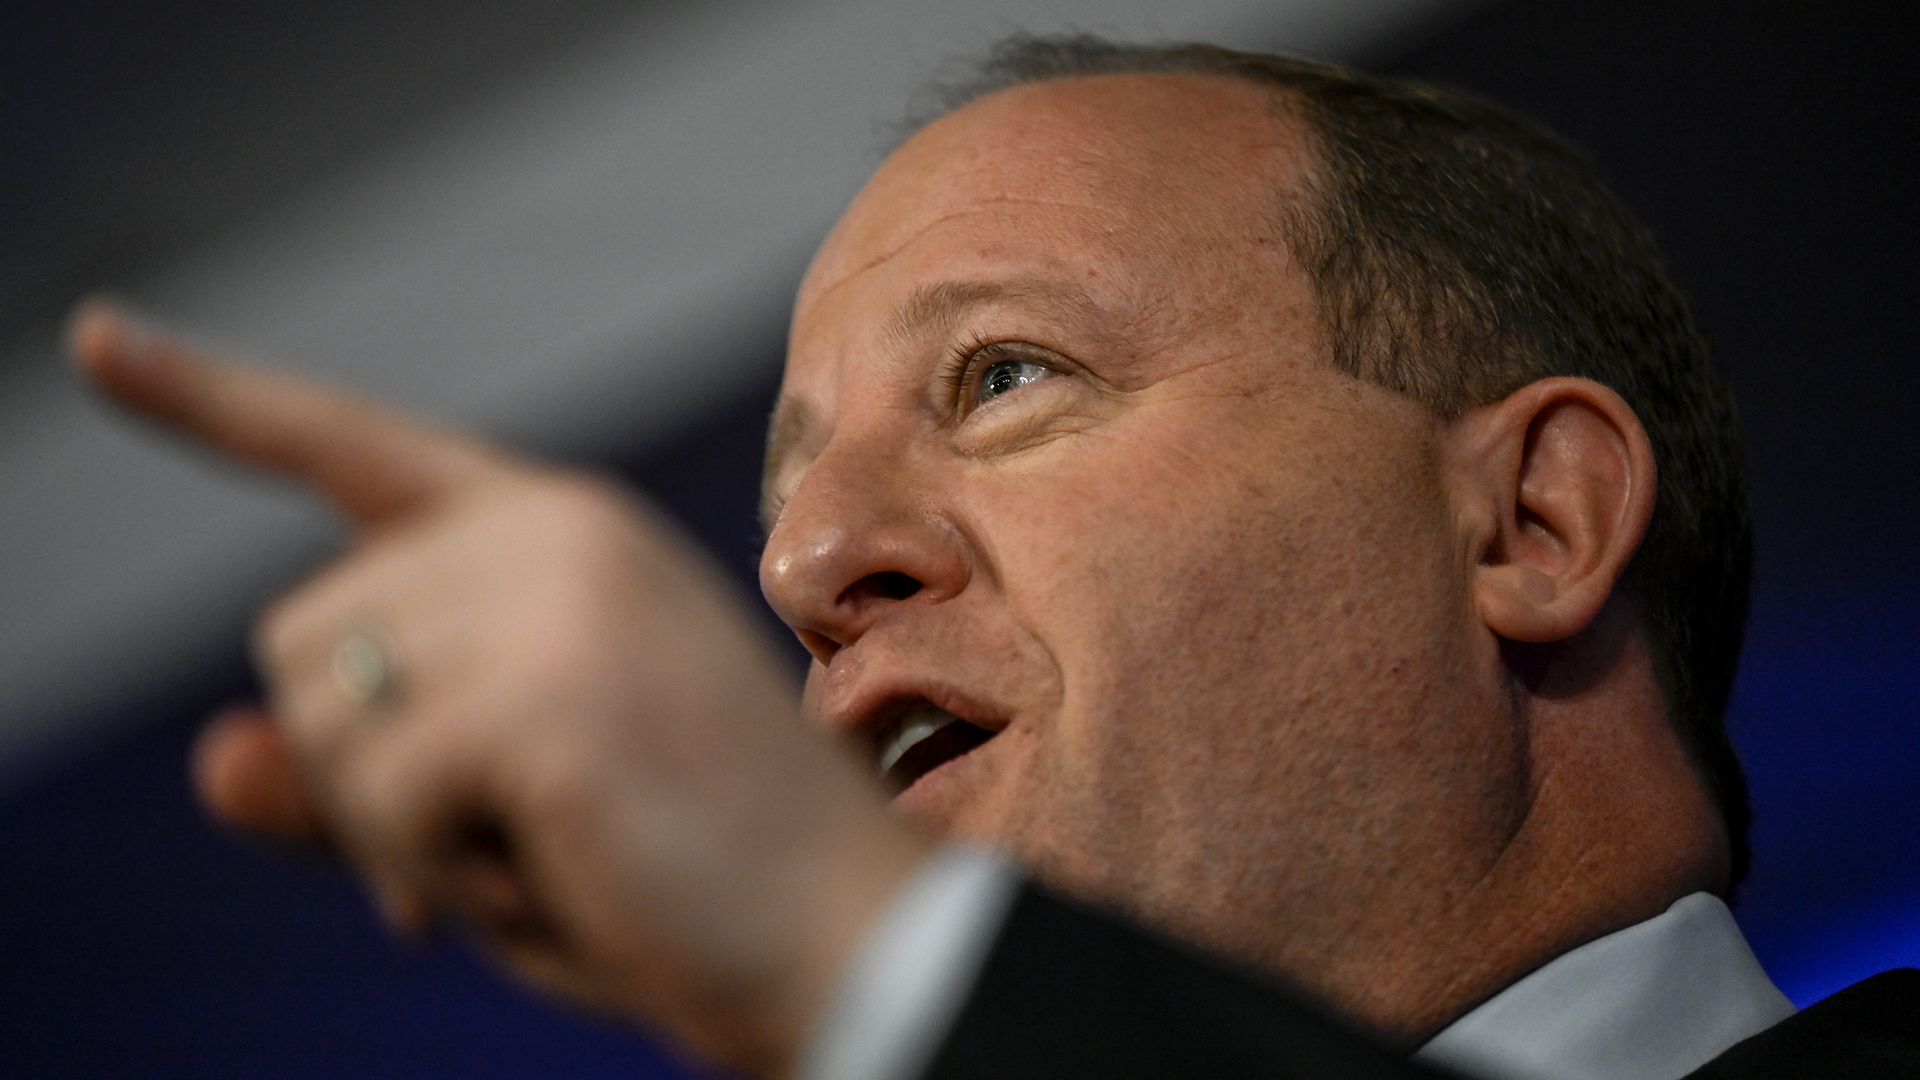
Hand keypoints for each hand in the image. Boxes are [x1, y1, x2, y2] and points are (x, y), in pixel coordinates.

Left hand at [70, 301, 932, 1076]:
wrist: (846, 933)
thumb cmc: (680, 872)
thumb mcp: (494, 815)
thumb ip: (352, 777)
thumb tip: (210, 756)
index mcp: (561, 530)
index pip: (353, 447)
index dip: (210, 399)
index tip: (95, 334)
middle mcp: (555, 530)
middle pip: (301, 634)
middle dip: (360, 767)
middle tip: (492, 838)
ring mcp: (557, 598)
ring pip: (322, 713)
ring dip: (399, 828)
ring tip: (546, 852)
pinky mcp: (549, 692)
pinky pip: (373, 796)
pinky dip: (430, 873)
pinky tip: (551, 873)